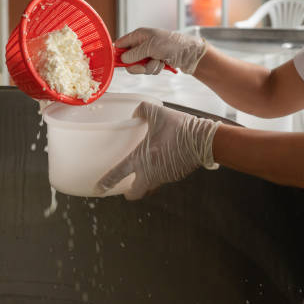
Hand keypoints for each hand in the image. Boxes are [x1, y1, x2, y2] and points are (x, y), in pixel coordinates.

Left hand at [95, 102, 221, 199]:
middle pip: (135, 193)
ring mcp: (164, 177)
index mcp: (141, 159)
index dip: (106, 183)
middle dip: (128, 193)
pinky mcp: (176, 175)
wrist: (204, 140)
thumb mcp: (158, 113)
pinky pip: (163, 179)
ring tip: (144, 173)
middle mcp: (151, 173)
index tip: (98, 189)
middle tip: (126, 188)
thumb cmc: (179, 128)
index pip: (118, 175)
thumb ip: (142, 110)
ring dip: (145, 183)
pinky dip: (159, 175)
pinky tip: (162, 163)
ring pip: (150, 187)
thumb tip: (135, 113)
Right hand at [116, 28, 206, 74]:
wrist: (190, 54)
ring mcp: (148, 54)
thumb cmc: (173, 44)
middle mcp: (142, 44)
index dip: (117, 53)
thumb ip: (134, 53)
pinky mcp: (154, 62)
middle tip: (143, 65)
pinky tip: (163, 64)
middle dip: (136, 65)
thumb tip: (122, 58)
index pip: (121, 44)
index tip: (117, 62)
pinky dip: (155, 69)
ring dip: (148, 67)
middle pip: (128, 59)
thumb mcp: (151, 47)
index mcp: (139, 35)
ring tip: (158, 62)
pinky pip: (148, 70)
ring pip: (138, 67)